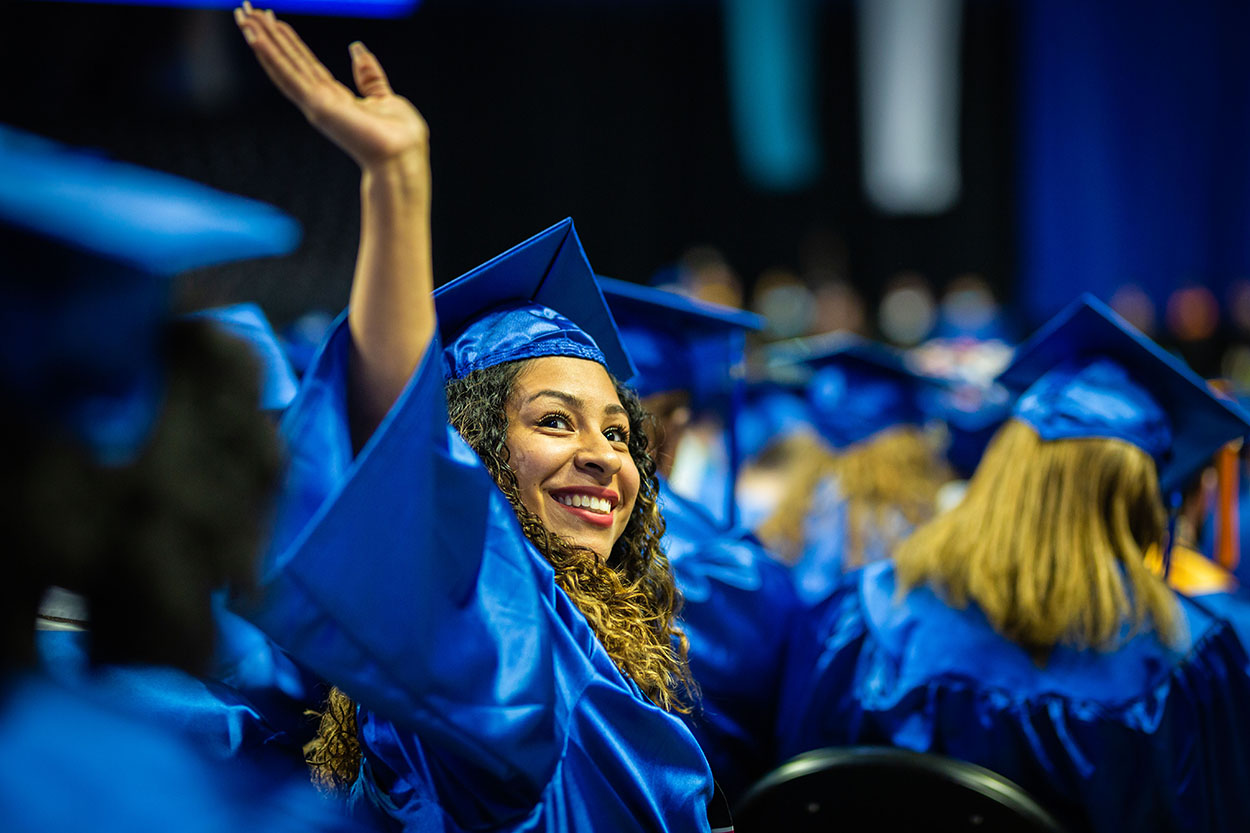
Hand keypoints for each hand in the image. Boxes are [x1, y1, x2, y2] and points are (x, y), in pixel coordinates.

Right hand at [234, 4, 427, 172]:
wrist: (402, 157)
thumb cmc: (400, 138)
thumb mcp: (385, 97)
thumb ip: (369, 77)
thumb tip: (357, 49)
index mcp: (335, 98)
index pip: (305, 63)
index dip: (288, 41)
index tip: (273, 18)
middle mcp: (320, 101)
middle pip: (287, 61)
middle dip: (266, 35)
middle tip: (245, 10)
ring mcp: (315, 104)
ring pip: (281, 65)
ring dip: (261, 40)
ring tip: (243, 16)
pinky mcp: (317, 105)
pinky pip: (289, 75)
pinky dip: (270, 56)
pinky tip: (255, 37)